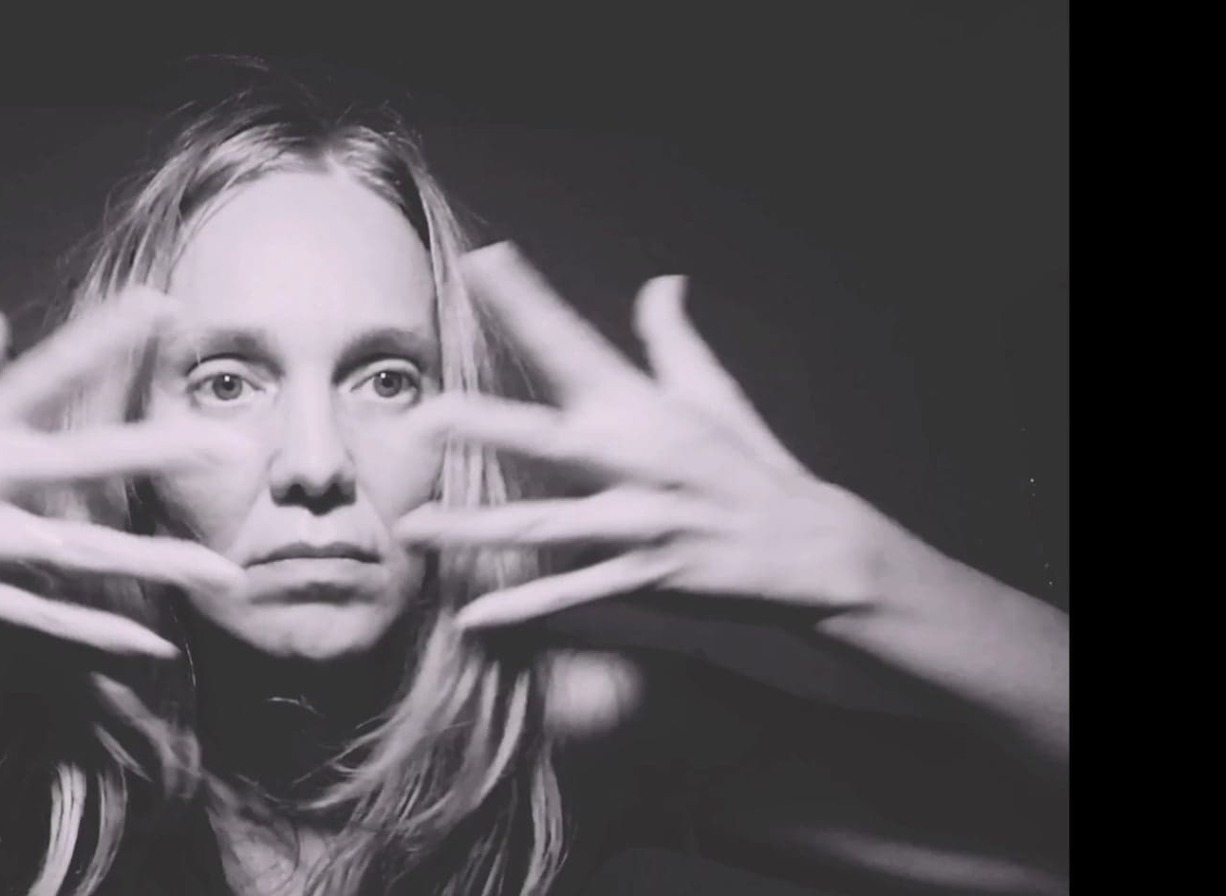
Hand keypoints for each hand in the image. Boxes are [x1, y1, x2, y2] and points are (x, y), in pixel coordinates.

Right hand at [0, 289, 245, 682]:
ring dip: (156, 565)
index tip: (163, 304)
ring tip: (225, 571)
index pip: (46, 370)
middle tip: (226, 442)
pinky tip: (154, 648)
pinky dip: (97, 640)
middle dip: (156, 452)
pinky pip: (44, 627)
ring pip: (81, 556)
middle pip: (81, 460)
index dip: (104, 335)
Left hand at [398, 244, 895, 630]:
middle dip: (491, 428)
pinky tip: (474, 618)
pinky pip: (574, 594)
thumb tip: (663, 283)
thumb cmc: (750, 465)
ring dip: (480, 529)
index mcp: (641, 409)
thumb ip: (672, 339)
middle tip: (430, 416)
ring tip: (414, 526)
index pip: (573, 345)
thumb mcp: (713, 394)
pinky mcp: (645, 578)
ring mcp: (638, 524)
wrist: (810, 547)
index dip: (530, 303)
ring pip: (545, 524)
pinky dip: (526, 608)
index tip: (489, 261)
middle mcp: (634, 462)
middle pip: (549, 440)